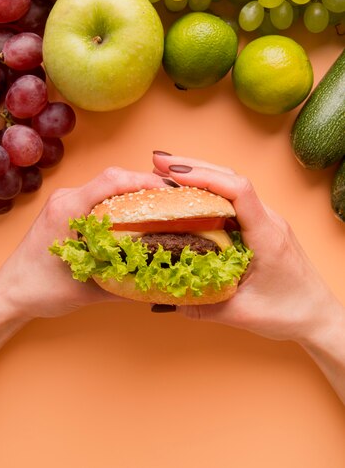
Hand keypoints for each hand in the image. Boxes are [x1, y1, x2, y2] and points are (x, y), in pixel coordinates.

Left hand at [0, 166, 162, 321]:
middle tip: (174, 198)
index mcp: (68, 210)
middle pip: (113, 178)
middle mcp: (65, 198)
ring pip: (107, 184)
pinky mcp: (65, 207)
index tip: (170, 190)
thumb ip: (126, 282)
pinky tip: (135, 213)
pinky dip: (120, 200)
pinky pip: (98, 194)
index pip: (112, 181)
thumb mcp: (89, 291)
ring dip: (133, 191)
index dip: (144, 181)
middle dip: (146, 185)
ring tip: (160, 204)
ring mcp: (64, 200)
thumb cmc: (40, 291)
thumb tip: (163, 278)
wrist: (9, 293)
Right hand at [152, 153, 339, 342]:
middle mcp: (268, 220)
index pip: (238, 191)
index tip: (175, 174)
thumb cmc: (289, 312)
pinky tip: (189, 193)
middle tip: (159, 162)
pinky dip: (208, 190)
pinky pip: (233, 200)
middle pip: (231, 179)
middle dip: (193, 167)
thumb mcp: (241, 314)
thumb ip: (202, 306)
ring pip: (232, 185)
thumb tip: (164, 298)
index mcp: (266, 235)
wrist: (318, 316)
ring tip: (166, 171)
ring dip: (200, 174)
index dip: (206, 177)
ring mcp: (266, 220)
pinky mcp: (261, 226)